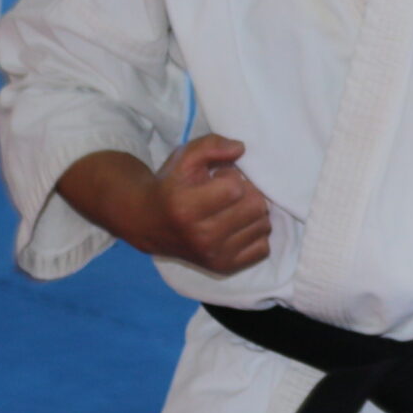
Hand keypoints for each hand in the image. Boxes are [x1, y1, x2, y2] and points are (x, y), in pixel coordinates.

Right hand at [125, 136, 271, 273]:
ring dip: (253, 213)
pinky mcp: (225, 268)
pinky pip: (263, 248)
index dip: (231, 176)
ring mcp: (214, 256)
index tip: (217, 178)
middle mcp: (201, 237)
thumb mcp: (185, 157)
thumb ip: (211, 144)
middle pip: (255, 207)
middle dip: (247, 193)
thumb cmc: (171, 185)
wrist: (148, 223)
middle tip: (227, 194)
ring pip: (263, 225)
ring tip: (231, 209)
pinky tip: (237, 227)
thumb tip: (241, 148)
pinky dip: (255, 234)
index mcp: (186, 209)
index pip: (236, 188)